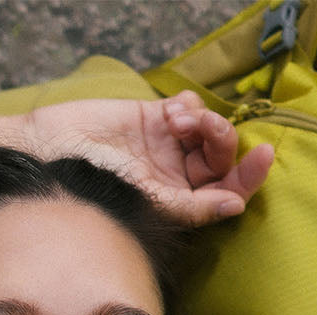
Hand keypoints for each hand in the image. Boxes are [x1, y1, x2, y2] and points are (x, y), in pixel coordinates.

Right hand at [29, 91, 273, 225]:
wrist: (52, 155)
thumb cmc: (92, 192)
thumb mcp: (148, 204)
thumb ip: (193, 206)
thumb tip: (236, 205)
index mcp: (176, 206)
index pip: (225, 193)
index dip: (248, 177)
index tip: (263, 154)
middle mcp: (175, 178)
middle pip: (222, 159)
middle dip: (222, 141)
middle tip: (205, 130)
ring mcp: (166, 147)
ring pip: (210, 130)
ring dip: (206, 120)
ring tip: (179, 121)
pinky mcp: (155, 118)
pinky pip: (191, 106)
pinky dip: (191, 104)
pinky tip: (172, 112)